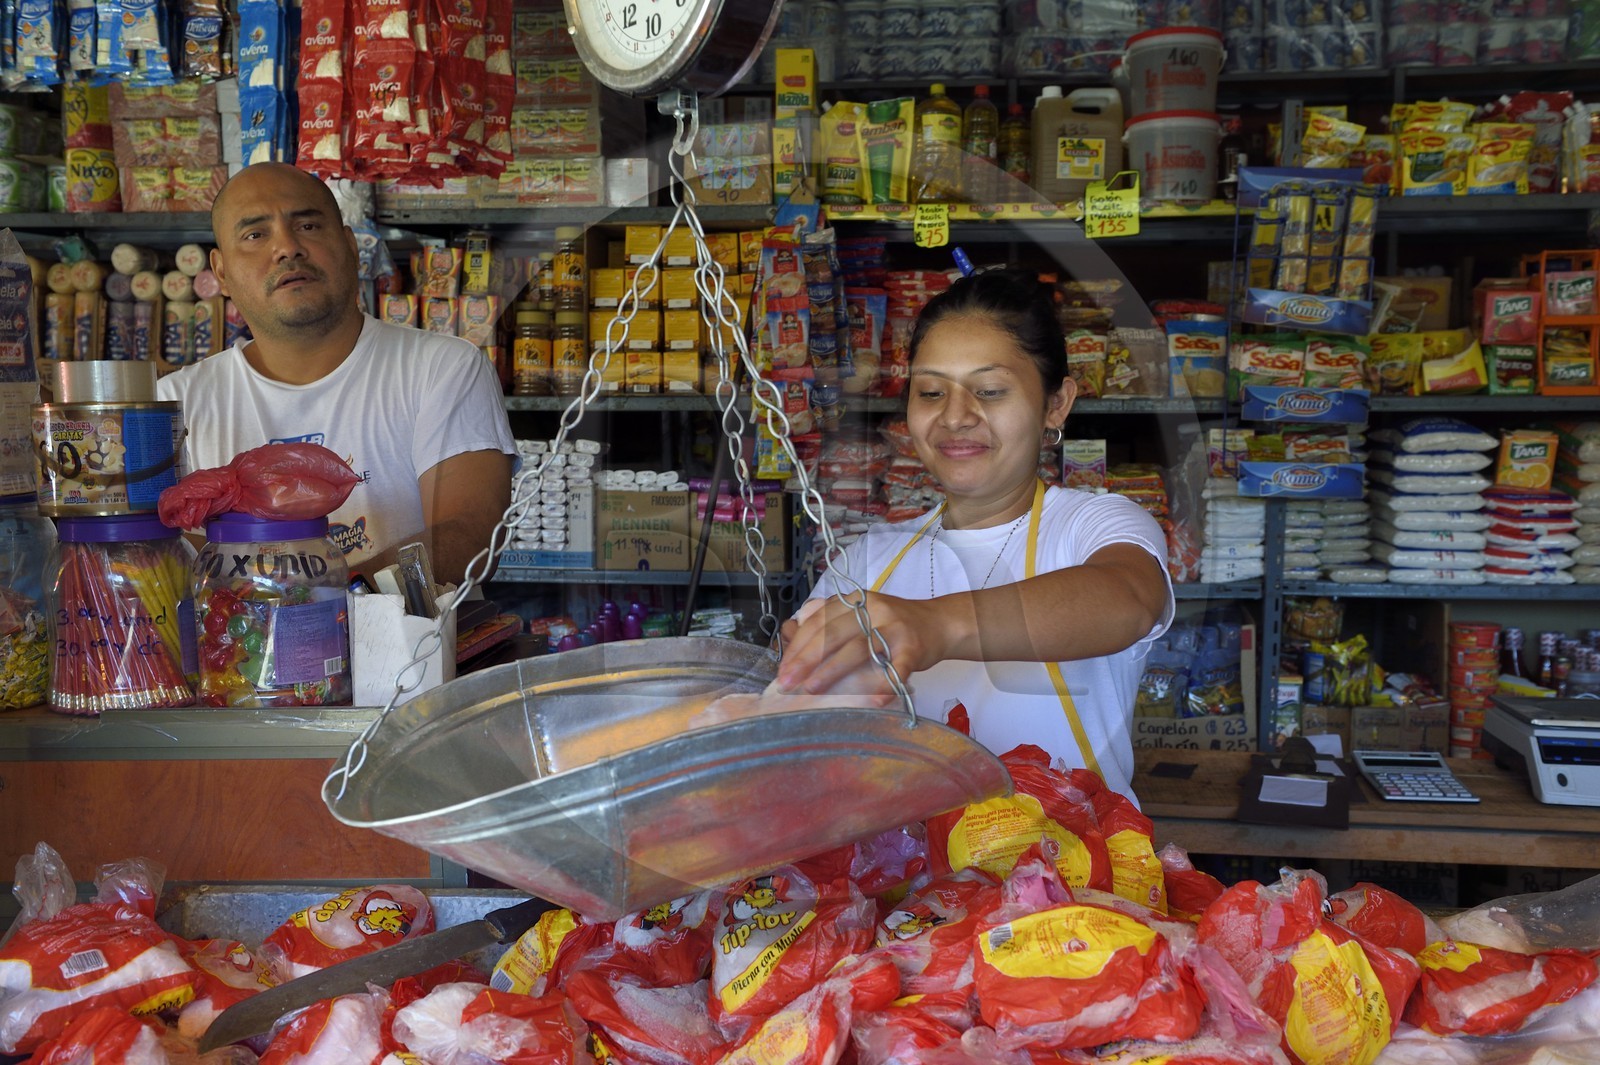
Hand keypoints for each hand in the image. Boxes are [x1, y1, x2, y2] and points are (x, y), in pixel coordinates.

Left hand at [776, 592, 948, 701]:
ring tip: (813, 690)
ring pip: (857, 648)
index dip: (797, 646)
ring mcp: (893, 626)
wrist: (939, 623)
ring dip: (832, 671)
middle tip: (788, 683)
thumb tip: (788, 634)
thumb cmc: (891, 626)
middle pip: (832, 633)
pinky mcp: (914, 646)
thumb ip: (827, 623)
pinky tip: (873, 702)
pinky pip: (896, 667)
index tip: (783, 670)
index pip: (818, 621)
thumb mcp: (858, 616)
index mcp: (854, 601)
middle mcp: (872, 609)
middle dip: (806, 660)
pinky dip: (883, 686)